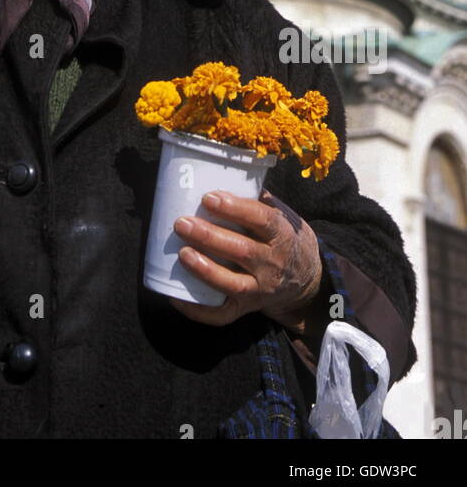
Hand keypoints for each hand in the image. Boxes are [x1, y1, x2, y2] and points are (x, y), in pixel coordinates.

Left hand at [167, 188, 322, 327]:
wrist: (310, 280)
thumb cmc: (285, 238)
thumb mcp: (283, 215)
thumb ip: (257, 198)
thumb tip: (221, 172)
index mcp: (281, 235)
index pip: (261, 220)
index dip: (235, 209)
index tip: (209, 197)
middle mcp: (273, 263)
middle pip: (242, 251)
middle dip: (210, 236)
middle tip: (181, 223)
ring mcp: (261, 289)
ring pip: (233, 284)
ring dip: (206, 270)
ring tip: (182, 254)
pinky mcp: (248, 308)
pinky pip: (223, 315)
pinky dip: (198, 311)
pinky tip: (175, 297)